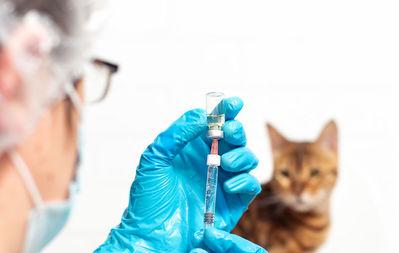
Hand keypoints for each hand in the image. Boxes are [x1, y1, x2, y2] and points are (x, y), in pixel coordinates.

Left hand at [95, 98, 260, 251]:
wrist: (151, 237)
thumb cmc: (148, 201)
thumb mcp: (154, 160)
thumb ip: (176, 134)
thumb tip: (202, 116)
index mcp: (193, 149)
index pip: (215, 123)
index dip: (227, 111)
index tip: (233, 103)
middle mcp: (211, 162)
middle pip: (236, 139)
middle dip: (237, 131)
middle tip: (228, 133)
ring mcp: (224, 182)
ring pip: (248, 160)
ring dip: (242, 157)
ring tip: (225, 164)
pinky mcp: (233, 203)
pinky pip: (250, 186)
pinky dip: (244, 181)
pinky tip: (228, 185)